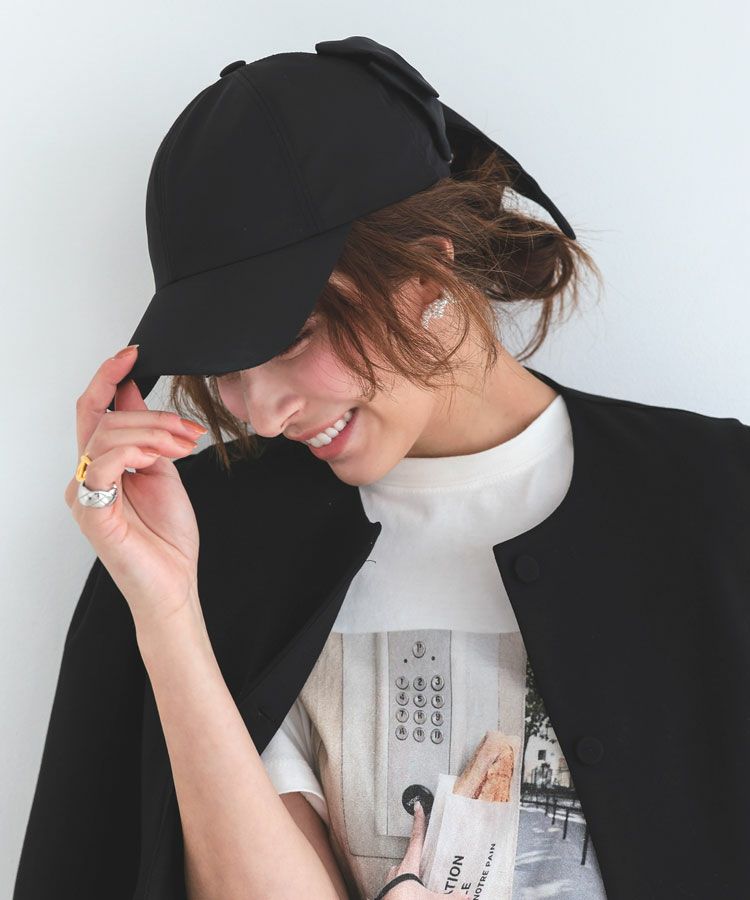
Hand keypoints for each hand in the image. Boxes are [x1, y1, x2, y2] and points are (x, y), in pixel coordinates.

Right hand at [64, 345, 204, 631]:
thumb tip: (134, 391)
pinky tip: (155, 459)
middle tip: (187, 430)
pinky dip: (132, 452)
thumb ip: (148, 434)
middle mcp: (87, 476)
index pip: (94, 411)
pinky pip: (101, 466)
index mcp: (103, 465)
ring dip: (150, 431)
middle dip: (150, 414)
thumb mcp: (163, 469)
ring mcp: (85, 494)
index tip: (133, 353)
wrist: (174, 583)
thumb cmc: (168, 535)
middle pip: (101, 419)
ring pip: (105, 436)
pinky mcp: (92, 512)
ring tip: (182, 447)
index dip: (108, 378)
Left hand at [380, 802, 470, 899]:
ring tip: (424, 877)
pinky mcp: (389, 891)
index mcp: (408, 865)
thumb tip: (465, 896)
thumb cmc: (403, 899)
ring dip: (413, 871)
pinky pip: (400, 882)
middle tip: (428, 850)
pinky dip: (408, 883)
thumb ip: (449, 897)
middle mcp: (398, 870)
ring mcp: (392, 881)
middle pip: (410, 854)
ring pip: (404, 870)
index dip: (419, 822)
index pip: (416, 838)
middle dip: (420, 852)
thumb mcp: (430, 898)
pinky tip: (414, 890)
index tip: (418, 808)